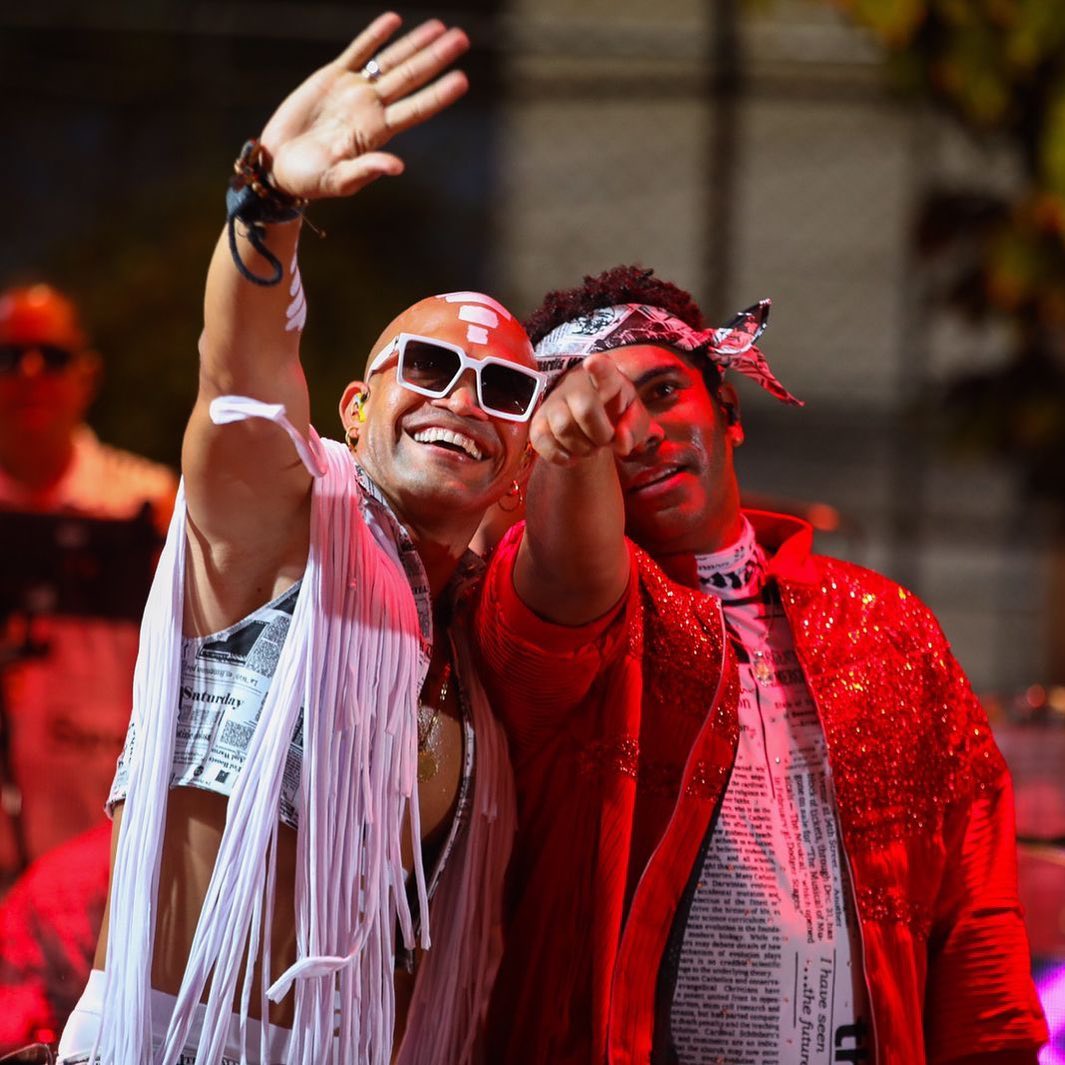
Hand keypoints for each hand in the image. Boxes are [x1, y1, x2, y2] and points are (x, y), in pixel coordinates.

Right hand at [259, 13, 469, 200]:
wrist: (279, 164)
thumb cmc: (311, 180)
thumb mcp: (339, 180)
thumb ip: (367, 170)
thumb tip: (398, 166)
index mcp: (377, 132)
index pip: (416, 109)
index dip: (439, 94)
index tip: (462, 79)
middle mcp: (371, 108)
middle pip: (411, 78)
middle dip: (436, 58)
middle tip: (462, 38)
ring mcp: (354, 91)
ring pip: (391, 61)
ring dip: (415, 43)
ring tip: (439, 26)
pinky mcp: (332, 78)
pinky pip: (358, 51)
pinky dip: (375, 36)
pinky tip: (394, 21)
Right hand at [530, 354, 653, 464]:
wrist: (588, 422)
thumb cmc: (614, 415)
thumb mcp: (633, 420)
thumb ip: (634, 429)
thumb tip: (621, 443)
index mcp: (606, 378)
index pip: (603, 369)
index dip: (598, 366)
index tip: (593, 362)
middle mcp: (576, 384)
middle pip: (585, 409)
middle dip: (600, 435)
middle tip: (605, 440)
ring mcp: (553, 402)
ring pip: (563, 427)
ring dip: (581, 448)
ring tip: (589, 446)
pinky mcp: (538, 421)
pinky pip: (542, 441)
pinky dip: (559, 456)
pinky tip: (571, 455)